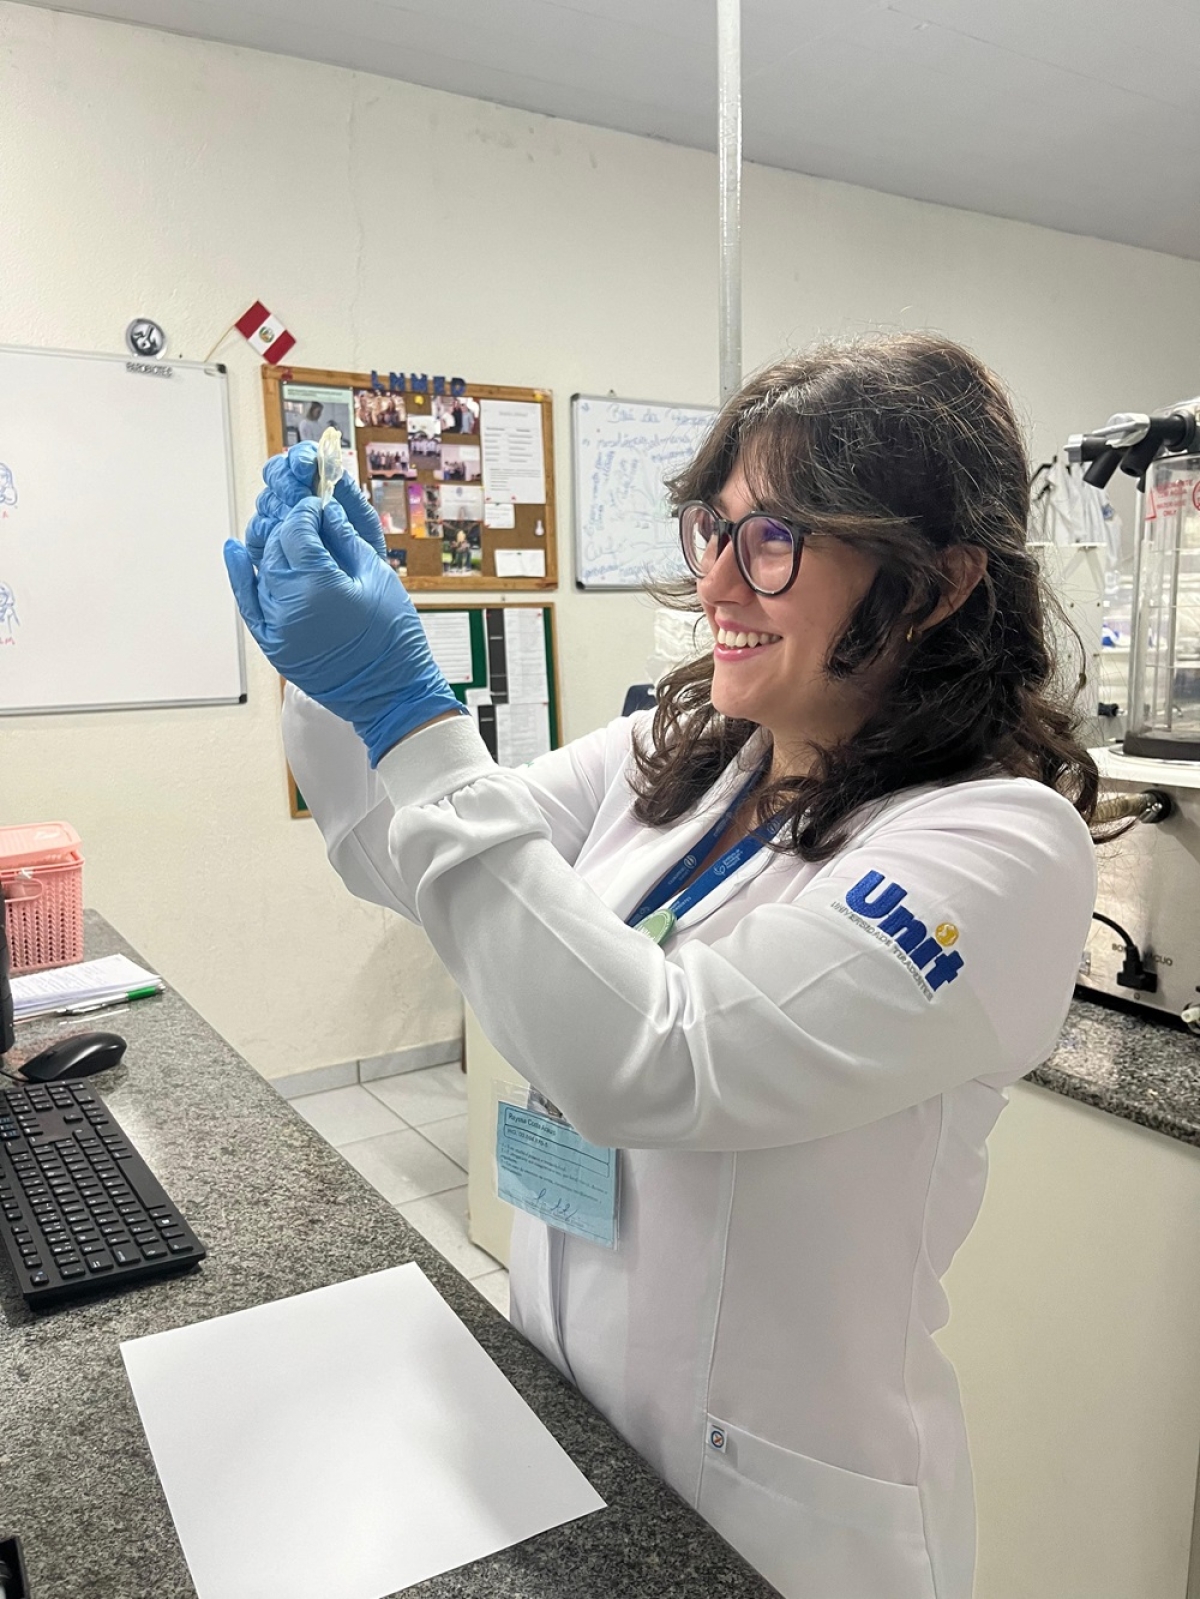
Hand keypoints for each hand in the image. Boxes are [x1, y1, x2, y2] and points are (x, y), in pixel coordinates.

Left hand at [224, 497, 463, 764]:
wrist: (392, 694)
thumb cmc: (394, 639)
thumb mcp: (378, 578)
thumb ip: (346, 540)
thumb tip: (327, 513)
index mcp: (319, 585)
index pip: (297, 530)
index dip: (308, 511)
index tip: (319, 506)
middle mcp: (289, 606)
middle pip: (276, 548)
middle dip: (292, 528)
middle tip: (310, 521)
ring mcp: (277, 628)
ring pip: (262, 572)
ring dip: (274, 550)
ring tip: (290, 536)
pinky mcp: (273, 645)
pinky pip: (248, 604)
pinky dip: (240, 576)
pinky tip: (235, 551)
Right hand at [244, 443, 386, 562]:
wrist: (359, 598)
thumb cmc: (365, 561)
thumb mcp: (363, 526)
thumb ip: (348, 497)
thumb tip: (331, 471)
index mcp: (321, 489)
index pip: (302, 460)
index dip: (300, 458)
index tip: (305, 466)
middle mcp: (297, 502)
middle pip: (276, 475)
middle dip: (285, 481)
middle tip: (298, 495)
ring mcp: (280, 523)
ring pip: (266, 502)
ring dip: (277, 507)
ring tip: (293, 521)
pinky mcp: (266, 548)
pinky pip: (257, 533)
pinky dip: (265, 533)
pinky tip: (278, 538)